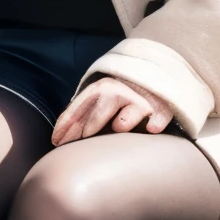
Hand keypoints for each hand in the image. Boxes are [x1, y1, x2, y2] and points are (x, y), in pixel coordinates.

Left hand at [51, 75, 173, 145]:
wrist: (152, 77)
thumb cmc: (117, 97)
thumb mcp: (96, 99)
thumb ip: (80, 113)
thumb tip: (57, 138)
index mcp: (100, 89)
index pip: (82, 106)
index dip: (68, 124)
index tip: (57, 142)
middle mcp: (121, 91)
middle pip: (104, 106)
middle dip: (92, 123)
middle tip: (83, 140)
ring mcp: (142, 99)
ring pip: (132, 107)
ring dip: (125, 117)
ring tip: (119, 126)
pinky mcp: (163, 106)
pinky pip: (160, 114)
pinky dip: (157, 120)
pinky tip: (151, 128)